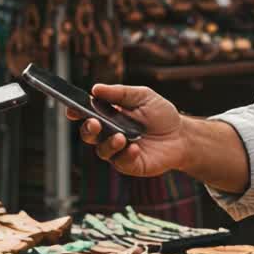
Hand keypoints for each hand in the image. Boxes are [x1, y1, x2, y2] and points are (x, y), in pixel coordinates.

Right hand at [67, 84, 187, 177]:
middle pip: (89, 134)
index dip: (76, 112)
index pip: (87, 114)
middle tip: (94, 123)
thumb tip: (95, 89)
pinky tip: (135, 148)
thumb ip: (119, 93)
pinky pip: (121, 162)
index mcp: (109, 115)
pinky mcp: (130, 165)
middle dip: (88, 129)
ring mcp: (118, 151)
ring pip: (102, 150)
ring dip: (109, 143)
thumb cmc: (161, 114)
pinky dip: (126, 155)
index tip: (71, 109)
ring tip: (121, 137)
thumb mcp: (142, 96)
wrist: (182, 136)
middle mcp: (109, 134)